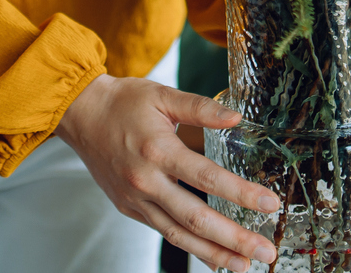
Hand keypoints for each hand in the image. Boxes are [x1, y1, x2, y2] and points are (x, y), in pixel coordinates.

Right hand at [57, 74, 280, 271]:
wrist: (80, 115)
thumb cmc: (123, 102)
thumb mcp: (162, 95)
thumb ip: (201, 107)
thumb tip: (236, 116)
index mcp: (158, 150)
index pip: (207, 177)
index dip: (241, 193)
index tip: (269, 204)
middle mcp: (146, 181)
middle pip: (196, 218)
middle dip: (234, 238)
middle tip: (264, 250)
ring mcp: (136, 199)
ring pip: (179, 234)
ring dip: (214, 253)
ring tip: (244, 265)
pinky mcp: (130, 208)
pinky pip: (164, 232)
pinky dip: (189, 247)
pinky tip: (212, 256)